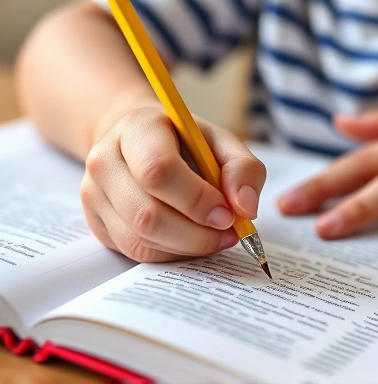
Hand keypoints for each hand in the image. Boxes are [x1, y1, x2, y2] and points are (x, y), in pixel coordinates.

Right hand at [81, 107, 265, 261]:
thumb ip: (243, 169)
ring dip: (188, 247)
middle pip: (148, 215)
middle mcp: (105, 160)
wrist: (141, 145)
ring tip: (214, 235)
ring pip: (142, 240)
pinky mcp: (96, 222)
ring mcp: (94, 194)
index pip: (159, 171)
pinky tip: (190, 238)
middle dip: (197, 234)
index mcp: (137, 128)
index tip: (228, 214)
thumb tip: (245, 208)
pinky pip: (136, 253)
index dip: (197, 200)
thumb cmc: (184, 144)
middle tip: (228, 231)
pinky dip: (172, 253)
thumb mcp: (221, 142)